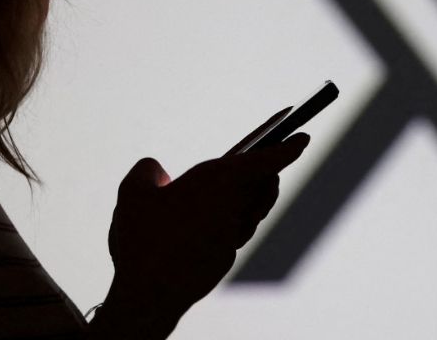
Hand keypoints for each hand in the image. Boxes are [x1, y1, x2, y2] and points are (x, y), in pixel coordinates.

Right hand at [105, 132, 309, 319]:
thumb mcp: (132, 194)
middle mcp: (236, 208)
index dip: (287, 148)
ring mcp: (234, 236)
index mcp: (220, 182)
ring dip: (256, 195)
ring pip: (254, 210)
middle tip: (268, 158)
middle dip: (268, 170)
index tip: (303, 139)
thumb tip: (156, 170)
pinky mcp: (226, 258)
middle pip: (264, 184)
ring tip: (249, 185)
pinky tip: (216, 222)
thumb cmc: (142, 240)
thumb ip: (147, 172)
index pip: (266, 160)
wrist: (149, 296)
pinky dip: (234, 221)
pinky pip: (237, 233)